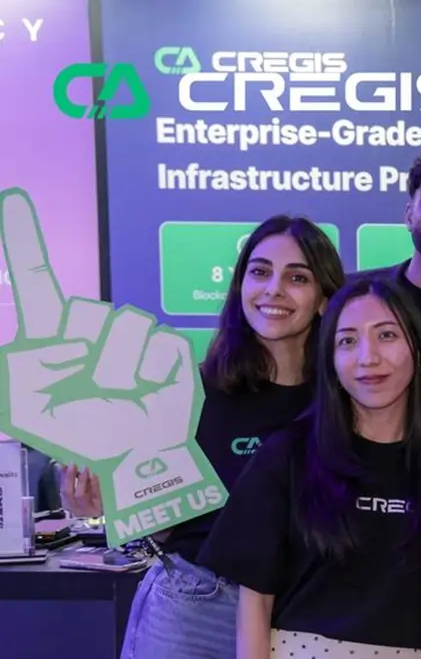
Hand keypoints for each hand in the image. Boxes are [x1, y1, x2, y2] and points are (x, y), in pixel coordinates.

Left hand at [0, 187, 225, 544]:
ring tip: (118, 396)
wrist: (137, 458)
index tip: (14, 200)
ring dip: (118, 370)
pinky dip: (149, 376)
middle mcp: (92, 331)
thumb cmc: (82, 435)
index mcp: (52, 339)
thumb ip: (19, 370)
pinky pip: (158, 346)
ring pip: (125, 326)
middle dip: (86, 354)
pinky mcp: (168, 350)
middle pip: (87, 312)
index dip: (24, 243)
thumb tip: (61, 345)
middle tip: (89, 392)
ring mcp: (133, 339)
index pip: (39, 283)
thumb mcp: (27, 409)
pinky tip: (146, 393)